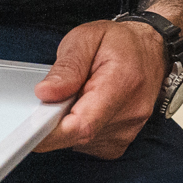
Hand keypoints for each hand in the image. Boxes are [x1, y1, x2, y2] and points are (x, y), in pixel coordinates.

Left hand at [32, 19, 166, 158]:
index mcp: (121, 84)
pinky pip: (88, 144)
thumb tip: (45, 93)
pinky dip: (80, 130)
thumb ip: (66, 67)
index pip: (83, 124)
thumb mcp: (87, 38)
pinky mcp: (121, 142)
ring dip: (70, 123)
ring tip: (79, 95)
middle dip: (57, 120)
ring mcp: (128, 131)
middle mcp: (130, 113)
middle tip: (57, 95)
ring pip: (80, 142)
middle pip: (78, 135)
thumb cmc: (120, 43)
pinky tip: (87, 108)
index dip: (52, 133)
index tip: (31, 130)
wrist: (152, 50)